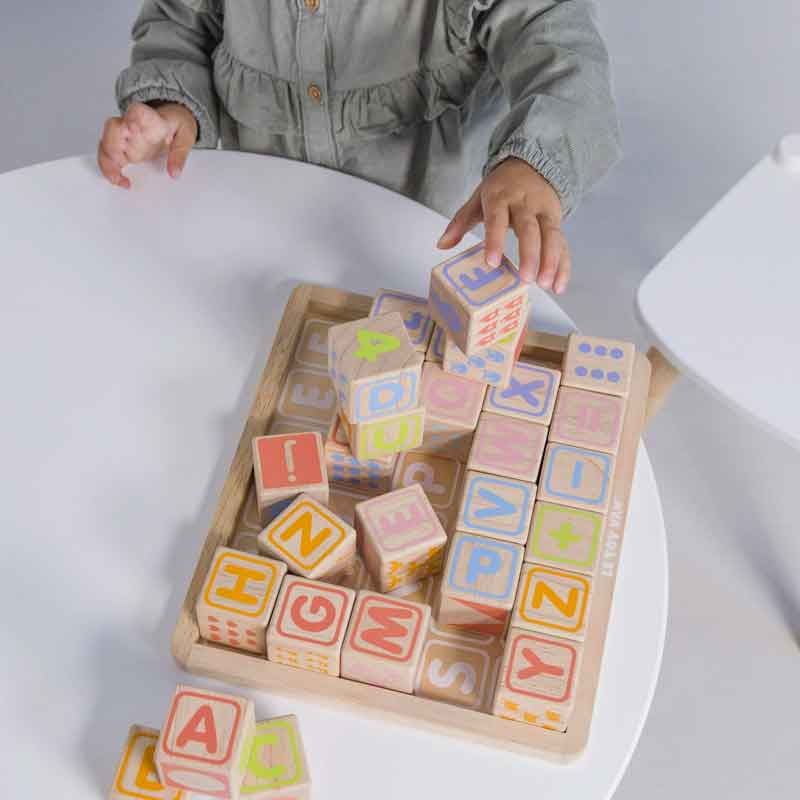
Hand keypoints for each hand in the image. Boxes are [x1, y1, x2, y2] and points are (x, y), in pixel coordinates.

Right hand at [97, 102, 197, 188]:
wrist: (171, 121)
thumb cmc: (176, 125)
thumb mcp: (186, 136)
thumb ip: (179, 153)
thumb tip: (174, 173)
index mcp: (150, 118)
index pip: (136, 112)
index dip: (131, 118)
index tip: (131, 127)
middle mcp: (132, 124)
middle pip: (113, 128)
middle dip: (112, 146)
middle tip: (120, 164)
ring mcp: (124, 136)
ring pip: (106, 143)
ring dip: (107, 162)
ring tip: (118, 179)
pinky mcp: (121, 147)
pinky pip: (108, 156)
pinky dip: (109, 168)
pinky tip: (118, 180)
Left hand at [437, 157, 569, 293]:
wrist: (531, 164)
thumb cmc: (501, 188)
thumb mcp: (478, 199)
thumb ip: (460, 222)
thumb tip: (441, 245)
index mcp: (501, 197)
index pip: (497, 219)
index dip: (495, 240)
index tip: (492, 262)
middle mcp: (525, 204)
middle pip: (530, 229)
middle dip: (530, 254)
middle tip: (526, 279)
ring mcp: (544, 212)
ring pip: (552, 236)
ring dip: (551, 261)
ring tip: (545, 285)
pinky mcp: (557, 220)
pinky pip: (563, 244)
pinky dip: (563, 265)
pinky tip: (559, 286)